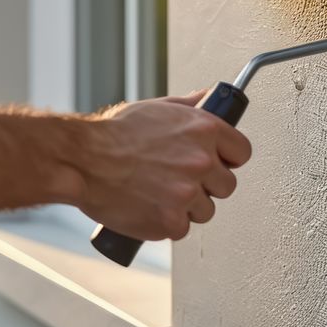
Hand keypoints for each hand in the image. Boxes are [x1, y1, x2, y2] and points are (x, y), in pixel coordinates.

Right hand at [76, 89, 252, 241]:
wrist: (84, 160)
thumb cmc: (114, 134)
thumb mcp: (157, 107)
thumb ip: (189, 106)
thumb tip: (209, 98)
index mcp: (204, 129)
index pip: (242, 152)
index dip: (228, 160)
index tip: (217, 163)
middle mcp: (201, 161)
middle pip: (227, 185)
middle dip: (207, 186)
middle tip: (178, 180)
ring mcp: (188, 193)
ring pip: (206, 210)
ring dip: (187, 207)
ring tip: (158, 193)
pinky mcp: (171, 221)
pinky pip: (182, 228)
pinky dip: (166, 223)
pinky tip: (148, 207)